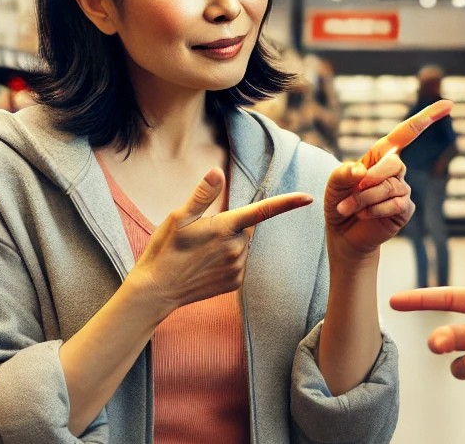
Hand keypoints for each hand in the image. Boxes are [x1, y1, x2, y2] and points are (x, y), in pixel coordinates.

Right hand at [132, 168, 311, 310]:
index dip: (287, 203)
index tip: (308, 198)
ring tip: (200, 253)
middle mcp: (236, 248)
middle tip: (202, 235)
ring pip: (242, 246)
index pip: (262, 211)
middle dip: (230, 227)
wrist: (156, 291)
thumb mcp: (178, 218)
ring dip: (228, 245)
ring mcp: (237, 268)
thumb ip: (202, 195)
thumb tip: (217, 172)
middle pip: (245, 228)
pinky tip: (205, 267)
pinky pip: (238, 264)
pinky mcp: (235, 283)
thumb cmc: (165, 250)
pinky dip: (227, 261)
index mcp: (224, 228)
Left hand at [325, 100, 452, 257]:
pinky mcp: (405, 209)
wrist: (344, 232)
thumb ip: (342, 174)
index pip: (407, 132)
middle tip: (350, 192)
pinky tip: (363, 216)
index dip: (428, 117)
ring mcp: (403, 188)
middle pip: (394, 164)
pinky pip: (395, 205)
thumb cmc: (339, 201)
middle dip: (371, 179)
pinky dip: (375, 210)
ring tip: (346, 208)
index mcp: (381, 154)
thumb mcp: (333, 184)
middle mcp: (395, 169)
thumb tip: (361, 172)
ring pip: (389, 188)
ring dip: (364, 199)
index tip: (449, 104)